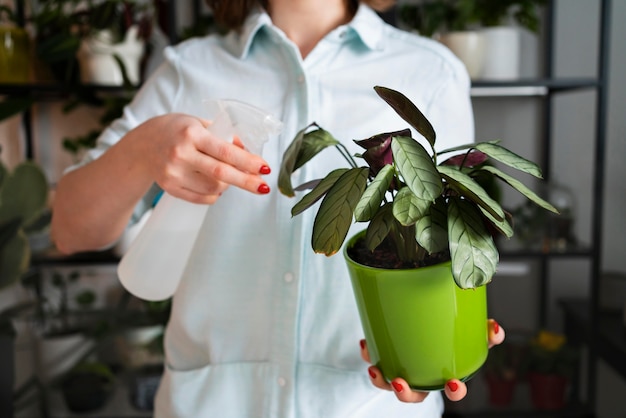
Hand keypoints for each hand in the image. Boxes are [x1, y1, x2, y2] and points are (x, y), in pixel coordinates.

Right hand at [134, 113, 271, 203]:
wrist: (144, 144)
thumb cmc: (178, 131)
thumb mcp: (200, 124)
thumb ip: (225, 137)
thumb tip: (250, 153)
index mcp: (191, 134)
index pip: (225, 152)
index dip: (248, 162)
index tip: (265, 168)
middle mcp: (180, 154)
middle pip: (221, 174)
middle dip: (247, 182)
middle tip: (264, 187)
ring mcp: (173, 173)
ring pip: (213, 188)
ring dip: (229, 185)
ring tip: (228, 176)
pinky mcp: (170, 188)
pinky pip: (202, 198)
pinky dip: (215, 194)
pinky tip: (216, 185)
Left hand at [360, 319, 504, 402]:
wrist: (422, 324)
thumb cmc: (449, 334)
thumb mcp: (470, 331)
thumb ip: (483, 331)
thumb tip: (494, 327)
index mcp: (447, 373)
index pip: (454, 390)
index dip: (455, 391)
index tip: (453, 383)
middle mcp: (424, 378)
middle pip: (416, 396)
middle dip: (408, 395)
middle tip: (401, 384)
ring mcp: (405, 372)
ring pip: (391, 386)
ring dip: (382, 382)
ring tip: (376, 370)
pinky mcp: (388, 361)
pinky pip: (376, 363)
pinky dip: (370, 355)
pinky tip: (367, 344)